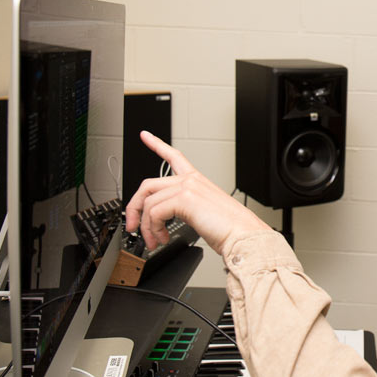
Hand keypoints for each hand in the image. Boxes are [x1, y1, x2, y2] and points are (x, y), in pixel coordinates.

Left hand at [125, 131, 271, 254]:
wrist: (243, 235)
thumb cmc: (230, 229)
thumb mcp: (203, 214)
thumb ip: (185, 210)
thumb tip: (165, 223)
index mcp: (197, 181)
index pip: (173, 156)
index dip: (156, 144)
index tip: (145, 135)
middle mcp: (191, 180)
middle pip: (148, 185)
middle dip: (134, 208)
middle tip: (133, 226)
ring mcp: (187, 187)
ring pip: (149, 202)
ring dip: (146, 226)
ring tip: (155, 240)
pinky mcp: (184, 198)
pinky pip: (154, 212)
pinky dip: (153, 229)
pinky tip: (161, 238)